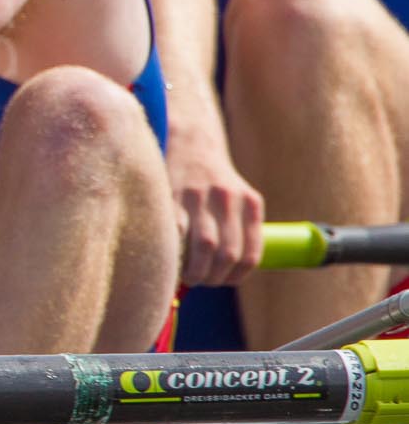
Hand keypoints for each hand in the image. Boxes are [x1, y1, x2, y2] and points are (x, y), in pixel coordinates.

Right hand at [168, 133, 263, 286]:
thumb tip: (228, 271)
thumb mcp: (237, 198)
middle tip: (203, 281)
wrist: (190, 142)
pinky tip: (172, 259)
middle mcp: (229, 199)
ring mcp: (200, 197)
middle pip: (228, 254)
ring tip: (188, 276)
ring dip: (196, 271)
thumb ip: (238, 228)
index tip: (223, 281)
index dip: (236, 276)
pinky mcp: (173, 196)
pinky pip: (177, 234)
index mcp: (250, 203)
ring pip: (205, 248)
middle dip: (215, 277)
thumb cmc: (213, 179)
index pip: (250, 254)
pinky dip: (176, 253)